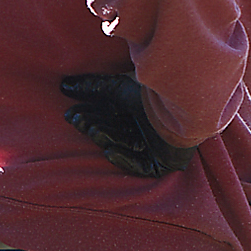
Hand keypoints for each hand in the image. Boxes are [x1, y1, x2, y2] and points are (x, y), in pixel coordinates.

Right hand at [59, 73, 196, 177]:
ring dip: (106, 137)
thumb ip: (92, 86)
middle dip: (94, 126)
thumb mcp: (119, 86)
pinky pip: (142, 166)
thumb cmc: (155, 91)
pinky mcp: (165, 162)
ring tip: (94, 129)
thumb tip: (64, 85)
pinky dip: (126, 159)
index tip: (70, 114)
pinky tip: (110, 151)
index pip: (107, 118)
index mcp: (137, 113)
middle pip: (113, 131)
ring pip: (123, 145)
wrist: (186, 100)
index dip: (88, 116)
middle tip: (78, 120)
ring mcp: (156, 147)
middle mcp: (145, 130)